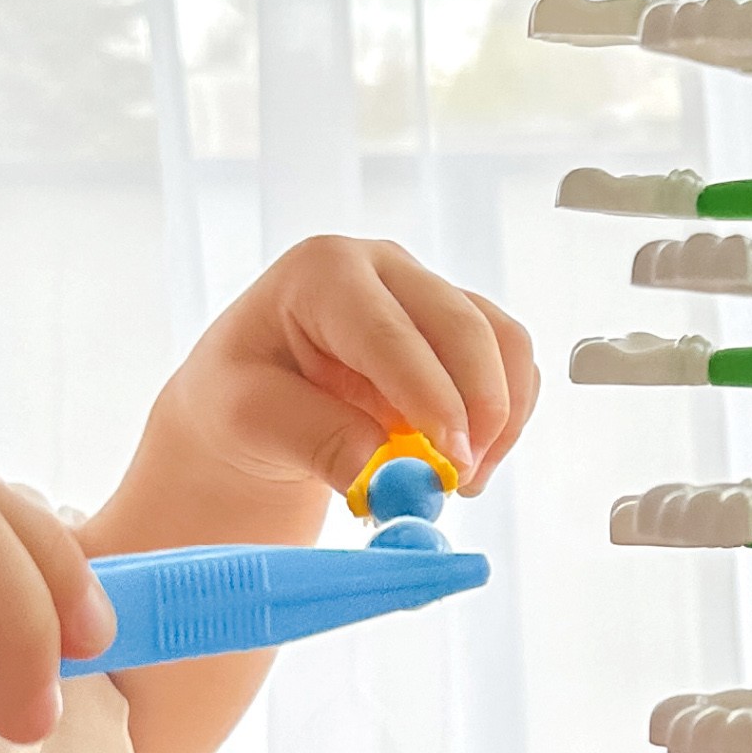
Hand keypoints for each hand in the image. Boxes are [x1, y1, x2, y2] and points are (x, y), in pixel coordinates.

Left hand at [80, 240, 538, 752]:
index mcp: (323, 272)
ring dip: (500, 418)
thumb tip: (382, 471)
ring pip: (502, 342)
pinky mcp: (460, 331)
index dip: (430, 394)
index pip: (389, 332)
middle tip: (462, 482)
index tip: (452, 457)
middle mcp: (385, 269)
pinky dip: (506, 419)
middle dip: (478, 409)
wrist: (253, 407)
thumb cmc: (239, 400)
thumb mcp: (247, 420)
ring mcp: (428, 295)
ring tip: (460, 482)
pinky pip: (512, 366)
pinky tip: (468, 461)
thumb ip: (313, 440)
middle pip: (463, 326)